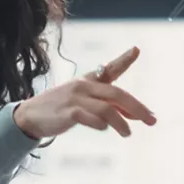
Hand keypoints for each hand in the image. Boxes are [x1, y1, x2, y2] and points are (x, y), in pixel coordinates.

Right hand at [13, 47, 156, 138]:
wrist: (30, 116)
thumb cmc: (61, 110)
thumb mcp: (86, 105)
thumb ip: (110, 107)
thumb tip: (136, 116)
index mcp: (88, 81)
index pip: (109, 68)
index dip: (124, 59)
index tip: (137, 50)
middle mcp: (83, 86)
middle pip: (116, 94)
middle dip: (137, 107)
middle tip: (152, 120)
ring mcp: (76, 98)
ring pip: (107, 108)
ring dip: (121, 122)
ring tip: (128, 134)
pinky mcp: (69, 112)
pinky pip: (92, 118)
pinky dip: (101, 124)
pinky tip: (104, 129)